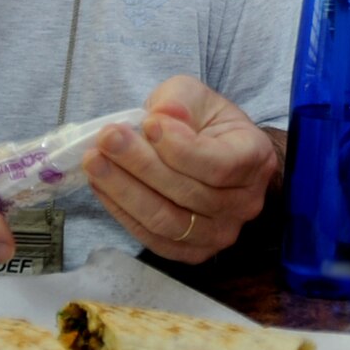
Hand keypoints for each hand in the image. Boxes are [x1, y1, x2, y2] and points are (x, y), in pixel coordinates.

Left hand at [85, 74, 278, 262]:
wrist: (213, 155)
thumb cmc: (205, 123)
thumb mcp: (195, 97)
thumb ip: (179, 100)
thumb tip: (163, 113)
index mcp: (255, 159)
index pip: (221, 165)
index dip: (181, 148)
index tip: (148, 123)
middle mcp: (245, 203)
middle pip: (189, 194)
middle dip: (141, 165)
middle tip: (106, 138)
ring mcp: (220, 233)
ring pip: (167, 221)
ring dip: (124, 191)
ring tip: (94, 161)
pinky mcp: (191, 252)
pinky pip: (153, 238)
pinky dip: (123, 212)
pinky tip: (101, 185)